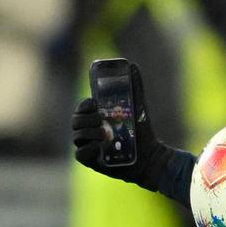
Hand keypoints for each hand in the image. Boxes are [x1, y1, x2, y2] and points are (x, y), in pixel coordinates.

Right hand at [72, 63, 173, 190]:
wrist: (150, 156)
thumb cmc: (141, 132)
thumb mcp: (138, 108)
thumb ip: (135, 87)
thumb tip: (132, 65)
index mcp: (95, 117)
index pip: (81, 108)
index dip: (83, 105)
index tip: (94, 103)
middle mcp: (89, 131)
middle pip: (75, 121)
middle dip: (86, 118)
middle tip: (101, 119)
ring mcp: (89, 146)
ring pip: (77, 136)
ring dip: (89, 133)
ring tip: (105, 134)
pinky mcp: (92, 161)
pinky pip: (80, 155)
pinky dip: (88, 150)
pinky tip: (100, 147)